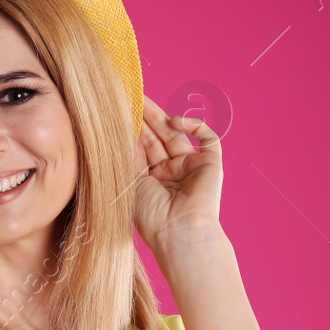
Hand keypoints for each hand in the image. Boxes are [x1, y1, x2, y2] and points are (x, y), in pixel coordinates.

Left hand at [131, 93, 223, 252]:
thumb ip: (128, 154)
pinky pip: (207, 138)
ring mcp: (191, 167)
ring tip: (143, 101)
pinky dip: (194, 126)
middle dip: (144, 118)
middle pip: (157, 138)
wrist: (180, 232)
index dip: (131, 129)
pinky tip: (176, 122)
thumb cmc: (151, 216)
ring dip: (161, 117)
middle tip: (130, 97)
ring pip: (177, 134)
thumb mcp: (131, 181)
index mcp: (151, 181)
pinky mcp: (211, 164)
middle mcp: (171, 173)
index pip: (141, 148)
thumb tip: (118, 128)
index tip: (119, 112)